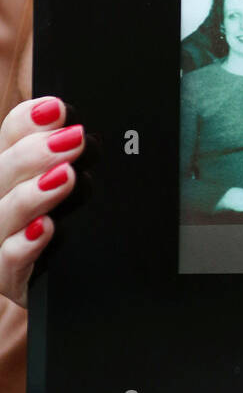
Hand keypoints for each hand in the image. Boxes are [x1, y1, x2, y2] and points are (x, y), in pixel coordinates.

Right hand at [0, 96, 85, 307]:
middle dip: (35, 153)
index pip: (9, 135)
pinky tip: (46, 229)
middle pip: (2, 172)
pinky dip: (25, 245)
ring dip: (32, 194)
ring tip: (66, 177)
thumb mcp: (70, 182)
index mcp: (11, 172)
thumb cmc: (71, 228)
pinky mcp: (8, 277)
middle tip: (75, 139)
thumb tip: (85, 127)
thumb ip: (72, 154)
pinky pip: (8, 263)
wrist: (70, 283)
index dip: (29, 121)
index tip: (57, 108)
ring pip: (3, 215)